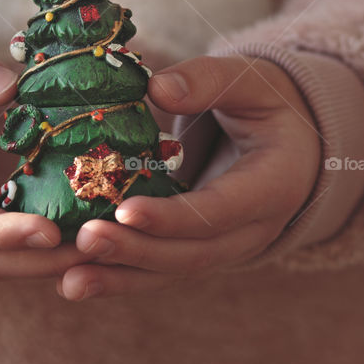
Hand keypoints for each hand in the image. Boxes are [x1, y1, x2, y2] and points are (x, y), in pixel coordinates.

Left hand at [57, 54, 321, 300]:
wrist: (293, 142)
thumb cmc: (270, 103)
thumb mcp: (250, 81)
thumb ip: (208, 81)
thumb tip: (157, 88)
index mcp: (274, 185)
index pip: (220, 211)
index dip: (173, 216)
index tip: (126, 210)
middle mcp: (253, 229)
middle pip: (192, 253)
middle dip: (136, 251)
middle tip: (85, 240)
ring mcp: (226, 247)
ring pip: (171, 270)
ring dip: (119, 277)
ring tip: (69, 281)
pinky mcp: (197, 249)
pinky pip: (159, 269)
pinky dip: (118, 278)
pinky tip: (73, 283)